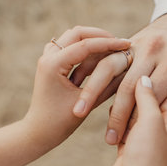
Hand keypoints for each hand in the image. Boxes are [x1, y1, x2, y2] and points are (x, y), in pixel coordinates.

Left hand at [24, 26, 130, 150]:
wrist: (38, 132)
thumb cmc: (61, 123)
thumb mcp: (87, 103)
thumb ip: (106, 84)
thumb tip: (128, 68)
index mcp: (54, 65)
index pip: (86, 45)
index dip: (109, 43)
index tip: (128, 44)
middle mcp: (48, 57)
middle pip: (77, 33)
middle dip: (100, 36)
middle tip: (120, 42)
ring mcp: (47, 58)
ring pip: (72, 37)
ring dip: (92, 40)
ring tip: (112, 48)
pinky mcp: (49, 63)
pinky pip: (68, 46)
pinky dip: (83, 47)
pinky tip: (98, 55)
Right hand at [70, 12, 166, 143]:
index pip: (151, 96)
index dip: (138, 120)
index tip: (126, 140)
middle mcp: (153, 50)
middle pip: (127, 86)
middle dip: (116, 115)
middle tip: (106, 139)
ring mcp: (136, 44)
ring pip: (109, 69)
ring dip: (92, 91)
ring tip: (78, 112)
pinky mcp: (125, 43)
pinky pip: (103, 58)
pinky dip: (88, 72)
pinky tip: (76, 89)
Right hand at [105, 76, 166, 165]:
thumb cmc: (147, 157)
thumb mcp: (151, 121)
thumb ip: (149, 97)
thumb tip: (144, 79)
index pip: (162, 92)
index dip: (147, 84)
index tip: (132, 75)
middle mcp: (162, 130)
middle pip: (146, 102)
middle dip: (133, 99)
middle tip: (122, 94)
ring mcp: (145, 139)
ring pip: (132, 114)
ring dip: (123, 112)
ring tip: (116, 112)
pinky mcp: (130, 147)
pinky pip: (123, 127)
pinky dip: (117, 124)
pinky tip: (111, 124)